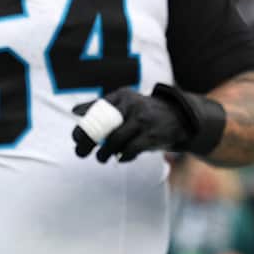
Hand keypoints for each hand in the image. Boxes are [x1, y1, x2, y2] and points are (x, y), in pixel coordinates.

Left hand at [71, 86, 208, 162]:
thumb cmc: (144, 113)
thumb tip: (75, 111)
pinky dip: (123, 156)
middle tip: (80, 152)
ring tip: (101, 158)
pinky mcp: (152, 136)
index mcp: (122, 96)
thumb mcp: (125, 103)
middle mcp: (132, 105)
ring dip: (104, 153)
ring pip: (116, 141)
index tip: (76, 138)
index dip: (83, 125)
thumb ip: (102, 106)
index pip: (96, 110)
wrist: (178, 117)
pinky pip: (131, 150)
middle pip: (104, 127)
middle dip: (88, 142)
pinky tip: (120, 158)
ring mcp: (143, 121)